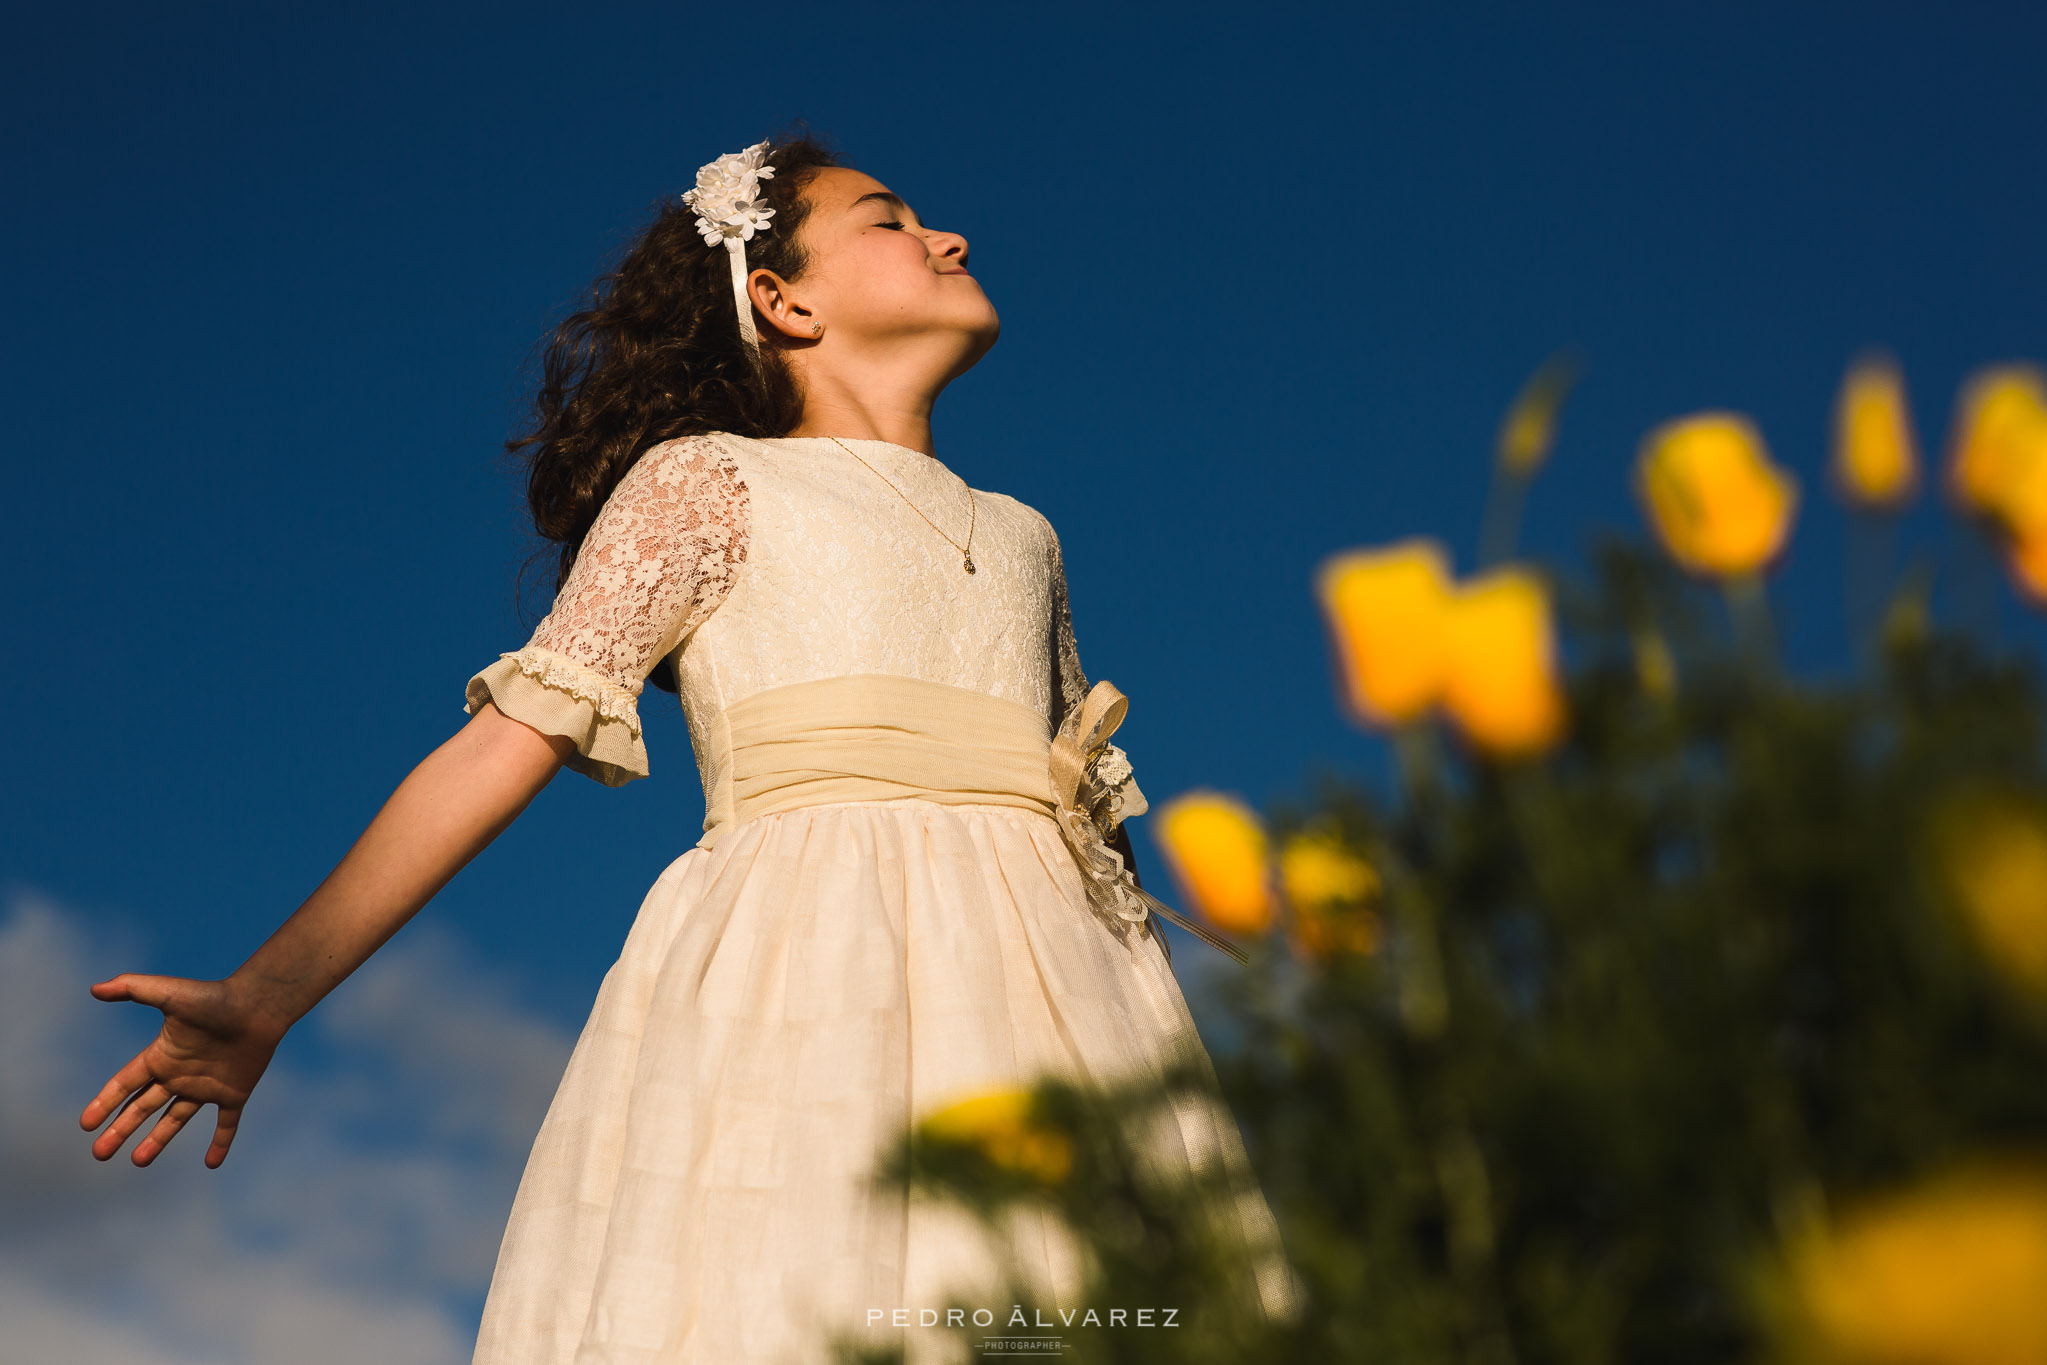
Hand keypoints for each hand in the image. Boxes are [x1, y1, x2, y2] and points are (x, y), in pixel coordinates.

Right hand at [80, 973, 291, 1167]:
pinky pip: (226, 1124)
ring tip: (137, 1162)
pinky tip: (212, 1163)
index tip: (86, 1124)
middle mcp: (180, 1074)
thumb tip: (95, 988)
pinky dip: (221, 1143)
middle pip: (143, 1107)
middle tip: (99, 1154)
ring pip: (176, 1119)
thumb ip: (133, 988)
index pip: (125, 1084)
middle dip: (120, 1130)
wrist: (260, 1005)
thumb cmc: (215, 998)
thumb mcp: (169, 993)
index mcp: (162, 1056)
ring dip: (157, 1141)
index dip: (105, 1103)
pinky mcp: (234, 1093)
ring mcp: (207, 1085)